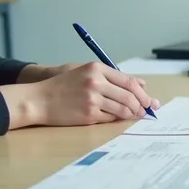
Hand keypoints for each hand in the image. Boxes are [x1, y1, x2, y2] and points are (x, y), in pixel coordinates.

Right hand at [0, 62, 160, 127]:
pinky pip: (111, 118)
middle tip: (146, 111)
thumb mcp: (85, 73)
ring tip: (134, 115)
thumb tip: (141, 84)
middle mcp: (96, 82)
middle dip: (142, 105)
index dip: (142, 92)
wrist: (39, 99)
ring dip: (132, 114)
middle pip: (129, 96)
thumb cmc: (63, 86)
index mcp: (96, 69)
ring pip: (123, 109)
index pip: (129, 81)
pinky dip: (117, 119)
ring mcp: (93, 99)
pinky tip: (118, 118)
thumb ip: (112, 77)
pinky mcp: (89, 114)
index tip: (149, 99)